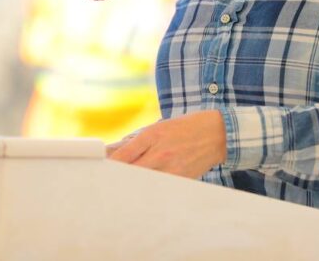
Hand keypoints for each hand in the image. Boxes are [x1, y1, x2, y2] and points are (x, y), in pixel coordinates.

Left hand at [107, 110, 226, 178]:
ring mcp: (172, 168)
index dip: (108, 166)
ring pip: (144, 184)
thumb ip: (138, 141)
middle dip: (118, 178)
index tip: (100, 171)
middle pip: (131, 173)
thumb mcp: (160, 127)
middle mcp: (161, 152)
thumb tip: (114, 154)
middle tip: (108, 184)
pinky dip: (151, 190)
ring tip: (123, 190)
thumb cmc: (186, 127)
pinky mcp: (182, 179)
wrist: (218, 133)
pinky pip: (160, 188)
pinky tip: (145, 191)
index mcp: (153, 135)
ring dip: (133, 186)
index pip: (123, 156)